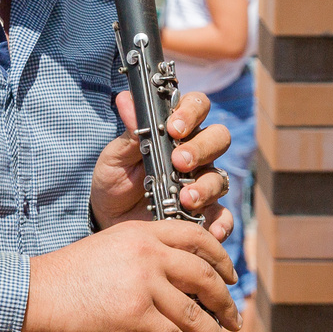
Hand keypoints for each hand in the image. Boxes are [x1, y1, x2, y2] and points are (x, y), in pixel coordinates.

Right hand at [24, 218, 242, 331]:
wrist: (31, 294)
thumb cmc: (62, 280)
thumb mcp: (106, 253)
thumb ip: (139, 263)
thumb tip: (170, 293)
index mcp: (140, 233)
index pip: (194, 237)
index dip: (220, 259)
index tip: (231, 277)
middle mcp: (147, 253)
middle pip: (204, 276)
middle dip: (226, 302)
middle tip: (235, 320)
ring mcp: (143, 283)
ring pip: (196, 313)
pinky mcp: (136, 315)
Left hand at [91, 89, 233, 236]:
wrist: (109, 220)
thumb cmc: (115, 180)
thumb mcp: (115, 156)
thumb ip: (128, 132)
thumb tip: (126, 100)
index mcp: (176, 132)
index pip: (197, 107)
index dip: (191, 112)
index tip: (174, 128)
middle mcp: (196, 154)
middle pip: (218, 138)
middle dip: (201, 148)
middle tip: (179, 162)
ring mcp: (203, 184)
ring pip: (220, 178)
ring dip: (206, 187)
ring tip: (185, 199)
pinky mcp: (204, 214)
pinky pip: (223, 217)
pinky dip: (221, 224)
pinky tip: (211, 231)